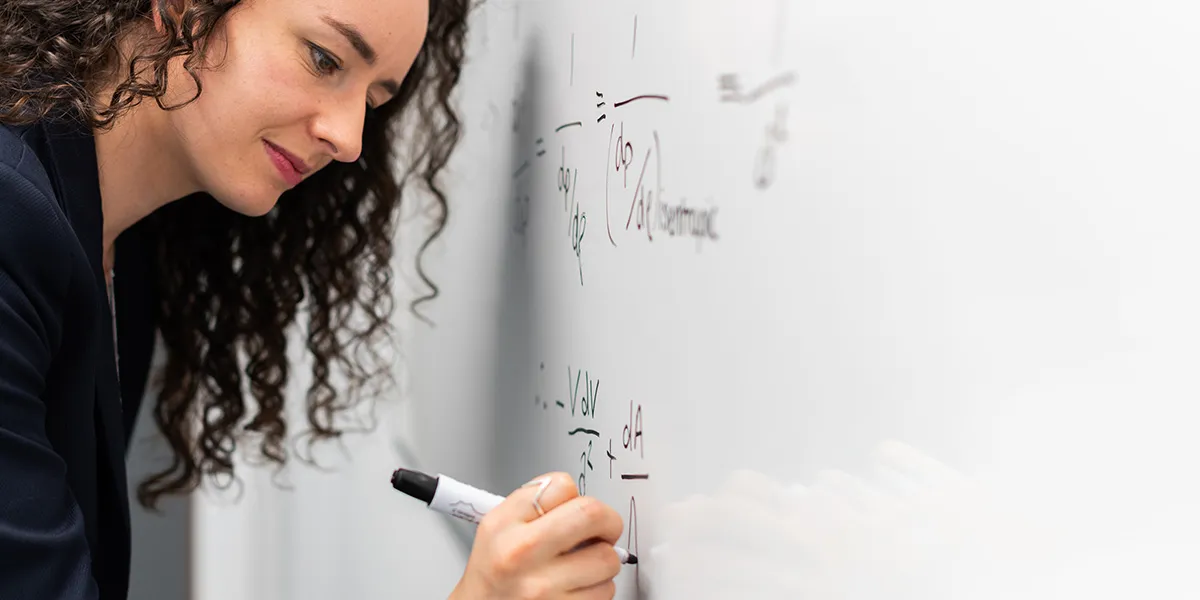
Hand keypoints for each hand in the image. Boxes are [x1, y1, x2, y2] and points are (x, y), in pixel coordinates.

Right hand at [450, 472, 623, 598]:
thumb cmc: (494, 575)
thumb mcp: (496, 528)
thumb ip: (533, 504)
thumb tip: (579, 496)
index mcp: (504, 524)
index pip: (562, 486)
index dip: (576, 495)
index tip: (575, 507)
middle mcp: (521, 553)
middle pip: (592, 514)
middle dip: (608, 521)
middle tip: (604, 529)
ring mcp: (542, 587)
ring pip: (606, 558)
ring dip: (603, 561)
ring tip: (582, 566)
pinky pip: (605, 591)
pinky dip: (598, 588)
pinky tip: (577, 588)